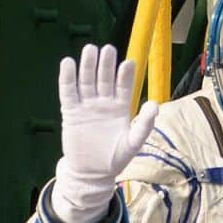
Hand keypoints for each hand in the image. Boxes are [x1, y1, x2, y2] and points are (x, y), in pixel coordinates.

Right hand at [50, 44, 157, 222]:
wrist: (91, 174)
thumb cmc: (115, 158)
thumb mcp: (133, 143)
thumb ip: (144, 125)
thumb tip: (154, 104)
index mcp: (120, 107)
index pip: (123, 86)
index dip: (125, 75)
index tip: (128, 62)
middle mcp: (104, 102)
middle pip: (104, 79)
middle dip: (106, 64)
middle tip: (108, 48)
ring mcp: (87, 106)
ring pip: (87, 81)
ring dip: (88, 66)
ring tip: (90, 49)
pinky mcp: (71, 112)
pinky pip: (68, 92)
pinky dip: (67, 78)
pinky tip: (67, 63)